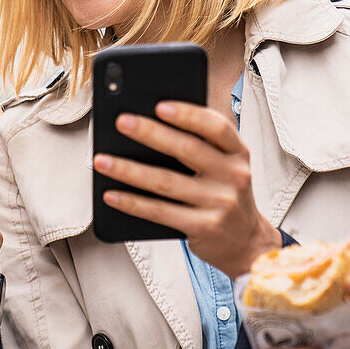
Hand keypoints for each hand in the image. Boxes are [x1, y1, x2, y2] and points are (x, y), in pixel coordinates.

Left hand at [93, 100, 278, 277]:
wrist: (248, 243)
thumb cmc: (224, 194)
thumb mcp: (224, 166)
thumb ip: (199, 145)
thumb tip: (146, 125)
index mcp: (238, 152)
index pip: (216, 126)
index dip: (188, 114)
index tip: (159, 105)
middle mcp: (234, 175)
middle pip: (187, 149)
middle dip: (150, 132)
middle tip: (121, 121)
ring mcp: (220, 203)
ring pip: (166, 181)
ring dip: (129, 169)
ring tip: (101, 160)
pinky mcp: (204, 227)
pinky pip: (160, 212)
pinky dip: (132, 203)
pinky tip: (110, 195)